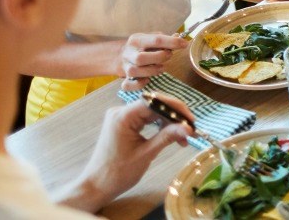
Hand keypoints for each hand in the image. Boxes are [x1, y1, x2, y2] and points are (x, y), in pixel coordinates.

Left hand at [72, 99, 192, 210]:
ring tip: (183, 136)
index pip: (154, 102)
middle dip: (174, 116)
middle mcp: (121, 111)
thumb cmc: (118, 173)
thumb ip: (167, 137)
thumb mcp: (146, 154)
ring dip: (169, 122)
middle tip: (191, 130)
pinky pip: (145, 119)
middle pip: (154, 105)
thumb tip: (189, 128)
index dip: (176, 109)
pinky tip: (171, 135)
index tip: (191, 121)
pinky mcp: (123, 124)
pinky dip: (159, 126)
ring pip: (152, 112)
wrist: (97, 186)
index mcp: (123, 116)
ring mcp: (121, 117)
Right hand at [118, 33, 187, 90]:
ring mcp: (125, 67)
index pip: (155, 40)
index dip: (172, 42)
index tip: (184, 44)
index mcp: (136, 40)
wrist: (119, 56)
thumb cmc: (140, 47)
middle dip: (159, 58)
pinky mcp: (124, 79)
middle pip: (141, 58)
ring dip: (152, 71)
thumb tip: (179, 38)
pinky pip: (127, 85)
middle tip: (169, 56)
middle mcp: (129, 53)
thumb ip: (163, 39)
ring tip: (161, 67)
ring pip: (134, 71)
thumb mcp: (149, 38)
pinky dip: (139, 84)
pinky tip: (147, 80)